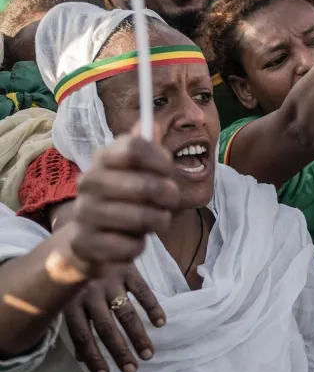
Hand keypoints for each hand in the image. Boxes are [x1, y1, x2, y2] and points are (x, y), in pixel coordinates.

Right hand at [60, 132, 178, 279]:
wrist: (86, 240)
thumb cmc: (122, 199)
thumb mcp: (135, 171)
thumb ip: (146, 149)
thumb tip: (155, 125)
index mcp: (103, 158)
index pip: (134, 147)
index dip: (160, 160)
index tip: (168, 170)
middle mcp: (88, 182)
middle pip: (145, 186)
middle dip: (168, 195)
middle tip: (171, 200)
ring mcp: (83, 213)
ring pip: (141, 218)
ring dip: (158, 222)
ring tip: (154, 221)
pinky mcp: (83, 243)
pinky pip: (130, 247)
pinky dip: (139, 246)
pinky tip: (131, 242)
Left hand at [64, 264, 162, 371]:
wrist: (87, 232)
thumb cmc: (78, 274)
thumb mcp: (70, 297)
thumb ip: (77, 325)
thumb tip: (82, 357)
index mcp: (72, 301)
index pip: (83, 335)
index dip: (94, 356)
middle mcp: (91, 292)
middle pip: (106, 327)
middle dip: (120, 350)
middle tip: (133, 368)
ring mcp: (110, 279)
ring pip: (125, 312)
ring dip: (138, 334)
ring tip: (148, 353)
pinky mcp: (127, 268)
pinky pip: (142, 289)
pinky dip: (152, 305)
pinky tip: (161, 322)